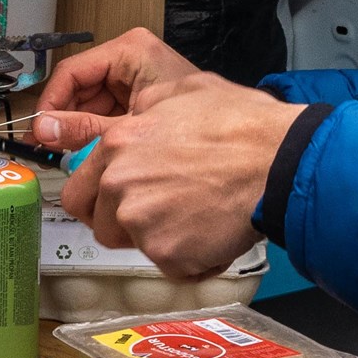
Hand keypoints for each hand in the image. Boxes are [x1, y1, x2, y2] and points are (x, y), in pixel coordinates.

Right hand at [33, 28, 199, 141]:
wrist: (240, 142)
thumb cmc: (197, 121)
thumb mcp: (129, 126)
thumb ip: (85, 129)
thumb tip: (44, 130)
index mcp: (129, 50)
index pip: (72, 72)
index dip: (52, 102)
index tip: (40, 129)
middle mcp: (130, 60)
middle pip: (80, 90)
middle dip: (67, 120)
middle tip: (51, 148)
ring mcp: (136, 80)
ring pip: (92, 106)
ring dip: (82, 131)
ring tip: (75, 155)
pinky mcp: (142, 99)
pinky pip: (109, 115)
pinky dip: (100, 135)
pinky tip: (95, 155)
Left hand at [50, 73, 304, 280]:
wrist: (279, 160)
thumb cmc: (241, 125)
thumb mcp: (182, 92)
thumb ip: (145, 109)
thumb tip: (135, 116)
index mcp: (117, 144)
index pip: (78, 192)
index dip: (99, 201)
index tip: (117, 204)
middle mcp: (120, 184)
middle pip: (101, 225)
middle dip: (125, 225)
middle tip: (164, 214)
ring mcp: (141, 222)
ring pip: (135, 246)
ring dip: (159, 240)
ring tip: (196, 218)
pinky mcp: (166, 253)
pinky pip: (170, 266)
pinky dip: (190, 259)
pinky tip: (214, 233)